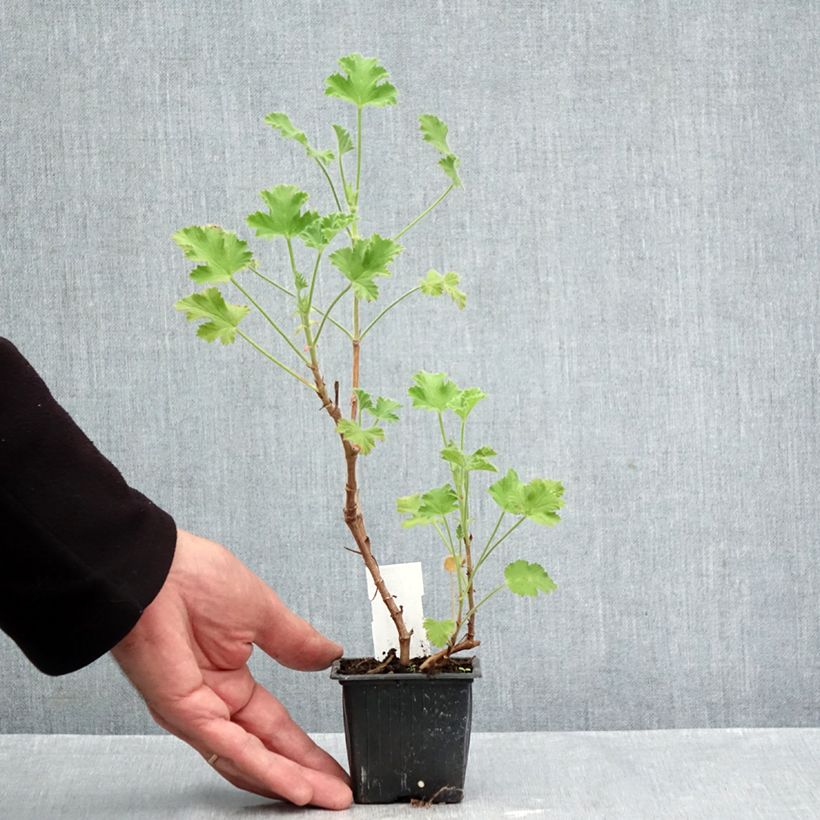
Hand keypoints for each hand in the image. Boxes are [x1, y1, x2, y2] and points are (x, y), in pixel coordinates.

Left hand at [111, 528, 351, 808]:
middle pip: (266, 749)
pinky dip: (264, 767)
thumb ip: (296, 640)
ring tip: (325, 797)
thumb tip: (328, 654)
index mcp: (228, 675)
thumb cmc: (192, 577)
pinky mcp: (184, 713)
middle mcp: (212, 700)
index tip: (334, 764)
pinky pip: (231, 747)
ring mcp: (197, 711)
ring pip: (250, 758)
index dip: (305, 746)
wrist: (153, 569)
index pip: (275, 723)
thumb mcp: (262, 611)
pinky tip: (292, 784)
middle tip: (338, 793)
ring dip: (289, 780)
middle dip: (304, 773)